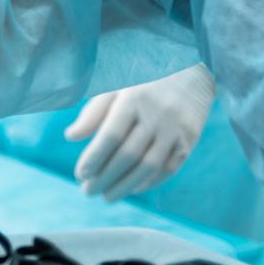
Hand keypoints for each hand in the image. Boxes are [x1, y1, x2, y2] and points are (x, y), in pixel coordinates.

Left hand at [64, 66, 215, 201]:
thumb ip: (94, 111)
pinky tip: (132, 188)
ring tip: (107, 196)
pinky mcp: (190, 140)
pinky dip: (149, 182)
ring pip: (148, 166)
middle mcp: (157, 114)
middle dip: (105, 177)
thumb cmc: (143, 76)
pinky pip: (169, 168)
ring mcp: (176, 129)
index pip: (110, 136)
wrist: (192, 67)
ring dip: (125, 186)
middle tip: (88, 191)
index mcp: (134, 98)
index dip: (94, 158)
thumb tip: (70, 137)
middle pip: (128, 155)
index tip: (80, 175)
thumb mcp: (116, 85)